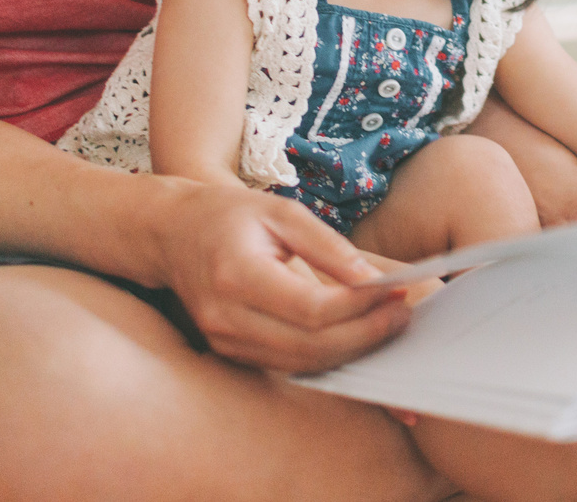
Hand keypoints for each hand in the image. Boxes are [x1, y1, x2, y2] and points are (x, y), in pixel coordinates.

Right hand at [135, 177, 410, 372]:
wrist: (172, 234)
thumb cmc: (229, 216)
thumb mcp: (281, 211)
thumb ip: (328, 246)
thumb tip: (373, 280)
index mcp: (236, 276)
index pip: (311, 308)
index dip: (360, 307)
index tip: (395, 291)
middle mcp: (226, 319)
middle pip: (311, 346)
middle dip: (366, 334)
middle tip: (403, 313)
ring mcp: (226, 343)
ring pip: (303, 364)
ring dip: (353, 350)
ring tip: (389, 323)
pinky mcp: (232, 354)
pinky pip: (289, 364)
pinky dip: (328, 355)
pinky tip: (357, 336)